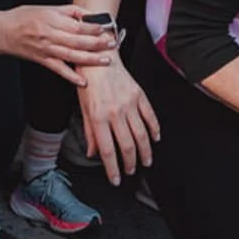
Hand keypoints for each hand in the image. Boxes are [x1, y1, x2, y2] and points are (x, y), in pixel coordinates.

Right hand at [0, 4, 118, 84]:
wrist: (1, 31)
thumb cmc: (22, 17)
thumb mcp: (46, 7)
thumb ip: (68, 11)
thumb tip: (88, 14)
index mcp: (51, 19)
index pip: (77, 25)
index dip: (93, 28)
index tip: (105, 29)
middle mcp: (50, 35)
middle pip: (77, 41)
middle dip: (97, 43)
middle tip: (112, 44)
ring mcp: (46, 49)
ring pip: (71, 55)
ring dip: (90, 59)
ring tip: (105, 60)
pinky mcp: (42, 60)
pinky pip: (59, 69)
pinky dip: (71, 76)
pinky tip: (82, 81)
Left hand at [78, 59, 158, 184]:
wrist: (98, 58)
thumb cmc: (88, 83)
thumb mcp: (83, 108)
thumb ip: (89, 133)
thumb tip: (93, 153)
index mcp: (98, 117)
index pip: (107, 150)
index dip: (112, 168)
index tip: (115, 179)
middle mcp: (115, 112)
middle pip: (127, 145)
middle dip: (130, 163)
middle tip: (131, 172)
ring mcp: (130, 104)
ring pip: (141, 134)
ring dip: (145, 152)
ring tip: (146, 162)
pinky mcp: (140, 95)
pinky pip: (150, 116)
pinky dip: (155, 130)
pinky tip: (155, 139)